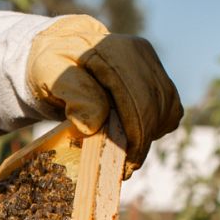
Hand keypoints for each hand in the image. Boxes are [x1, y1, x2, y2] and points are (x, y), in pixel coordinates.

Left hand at [26, 15, 183, 175]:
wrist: (61, 50)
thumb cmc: (52, 67)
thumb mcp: (50, 76)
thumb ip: (73, 94)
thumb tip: (96, 124)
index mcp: (113, 51)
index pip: (138, 100)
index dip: (136, 137)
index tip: (122, 166)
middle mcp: (139, 53)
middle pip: (156, 106)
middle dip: (143, 143)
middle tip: (124, 169)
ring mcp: (151, 62)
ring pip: (167, 108)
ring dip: (150, 136)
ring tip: (126, 153)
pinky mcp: (157, 73)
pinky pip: (170, 107)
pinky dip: (156, 126)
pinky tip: (134, 134)